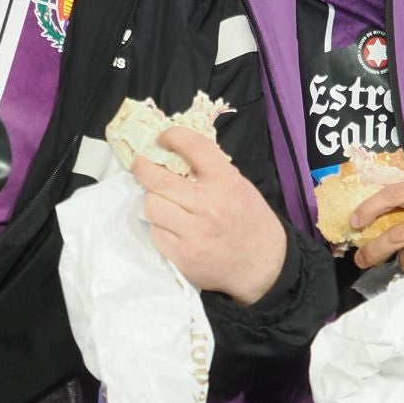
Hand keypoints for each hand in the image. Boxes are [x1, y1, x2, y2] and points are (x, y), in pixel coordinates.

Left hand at [132, 127, 287, 305]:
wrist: (263, 267)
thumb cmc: (250, 222)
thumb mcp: (240, 187)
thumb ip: (212, 170)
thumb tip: (176, 152)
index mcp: (227, 182)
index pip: (194, 146)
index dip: (172, 136)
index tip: (162, 138)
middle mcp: (209, 205)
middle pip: (158, 179)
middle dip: (142, 168)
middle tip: (140, 166)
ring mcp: (194, 233)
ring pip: (152, 205)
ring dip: (154, 202)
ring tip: (163, 204)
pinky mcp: (182, 256)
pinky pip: (155, 233)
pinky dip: (160, 229)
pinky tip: (172, 230)